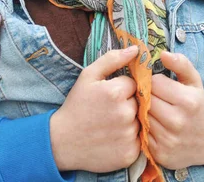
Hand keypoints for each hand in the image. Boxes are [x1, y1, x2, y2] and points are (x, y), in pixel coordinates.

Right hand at [50, 46, 140, 172]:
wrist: (63, 141)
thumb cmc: (77, 105)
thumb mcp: (88, 76)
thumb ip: (112, 59)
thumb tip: (135, 49)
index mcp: (115, 92)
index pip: (133, 84)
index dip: (121, 88)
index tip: (108, 96)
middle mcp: (125, 114)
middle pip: (138, 102)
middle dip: (127, 104)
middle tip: (108, 111)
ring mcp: (128, 136)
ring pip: (140, 121)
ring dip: (129, 121)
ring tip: (110, 124)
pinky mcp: (130, 154)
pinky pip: (139, 140)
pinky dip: (129, 139)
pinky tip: (114, 137)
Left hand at [148, 51, 203, 169]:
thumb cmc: (197, 106)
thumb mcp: (194, 82)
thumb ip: (181, 64)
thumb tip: (163, 53)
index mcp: (188, 101)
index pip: (154, 83)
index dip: (153, 81)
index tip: (158, 85)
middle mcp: (178, 122)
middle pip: (146, 99)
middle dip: (147, 95)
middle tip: (152, 97)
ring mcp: (169, 140)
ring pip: (142, 115)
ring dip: (143, 111)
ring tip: (153, 110)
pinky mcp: (160, 154)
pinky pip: (142, 133)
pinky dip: (144, 127)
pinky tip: (153, 124)